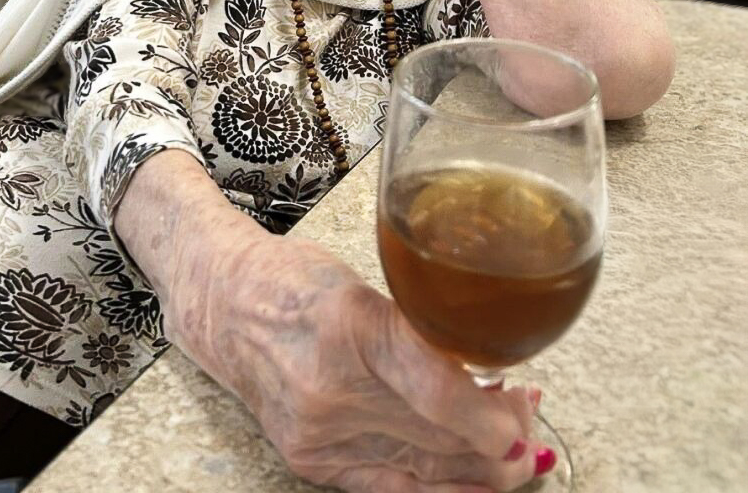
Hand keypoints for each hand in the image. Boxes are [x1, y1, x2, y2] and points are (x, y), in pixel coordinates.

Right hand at [167, 232, 542, 492]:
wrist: (223, 306)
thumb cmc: (294, 279)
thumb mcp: (365, 281)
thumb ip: (421, 328)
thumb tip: (489, 369)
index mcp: (349, 323)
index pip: (439, 391)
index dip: (495, 415)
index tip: (525, 406)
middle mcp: (330, 386)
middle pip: (440, 437)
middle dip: (500, 438)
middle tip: (526, 414)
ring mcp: (316, 431)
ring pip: (425, 468)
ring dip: (480, 464)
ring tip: (512, 446)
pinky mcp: (308, 458)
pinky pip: (392, 487)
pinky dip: (441, 486)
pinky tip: (476, 481)